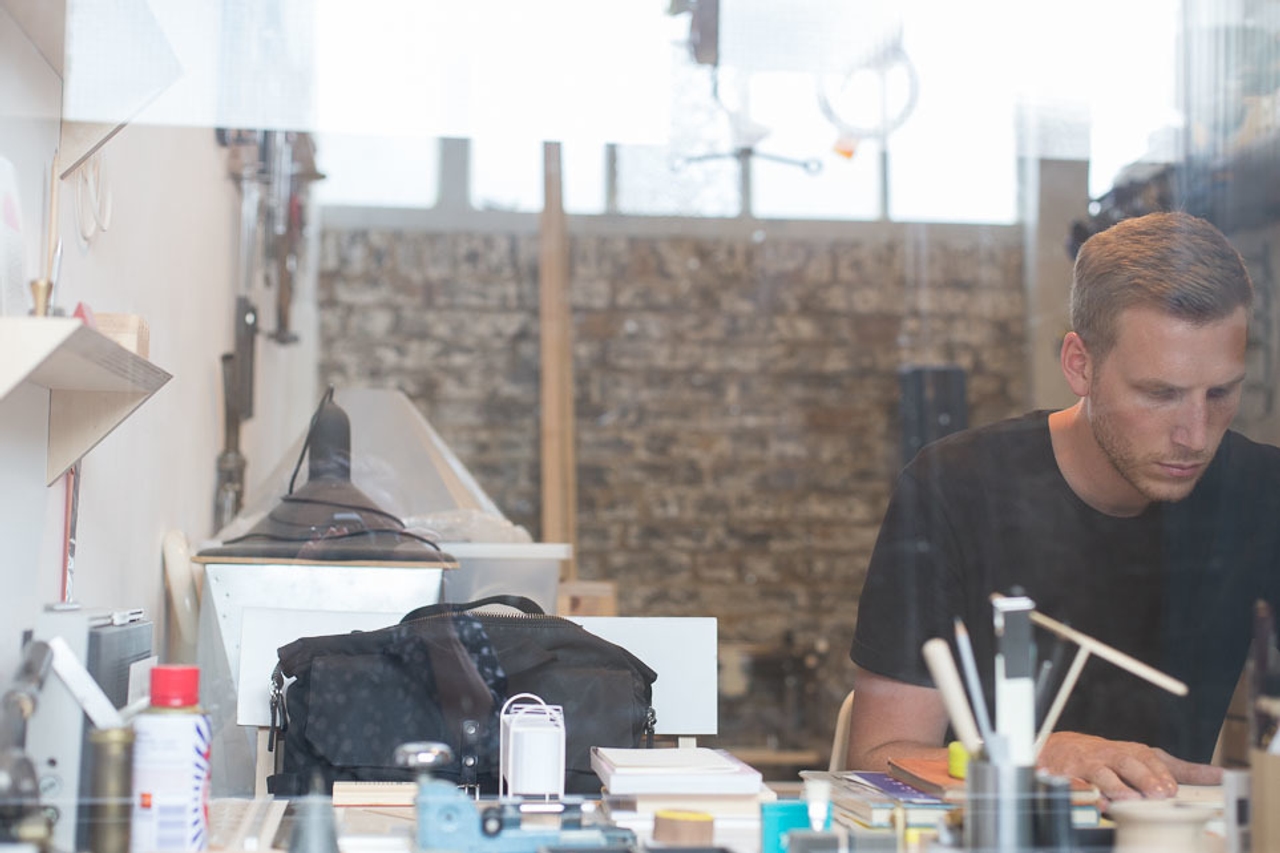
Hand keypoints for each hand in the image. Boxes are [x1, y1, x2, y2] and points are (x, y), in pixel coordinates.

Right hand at [1036, 731, 1222, 802]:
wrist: (1061, 750)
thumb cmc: (1110, 758)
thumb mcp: (1145, 759)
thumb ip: (1181, 769)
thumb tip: (1218, 774)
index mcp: (1131, 751)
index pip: (1148, 758)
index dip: (1159, 772)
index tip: (1171, 788)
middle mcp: (1110, 756)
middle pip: (1127, 762)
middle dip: (1143, 777)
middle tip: (1157, 794)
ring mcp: (1088, 766)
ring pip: (1101, 774)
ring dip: (1116, 787)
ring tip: (1129, 801)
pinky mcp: (1068, 777)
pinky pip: (1075, 785)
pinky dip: (1083, 793)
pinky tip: (1094, 802)